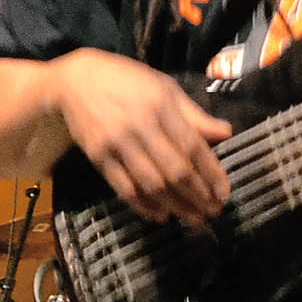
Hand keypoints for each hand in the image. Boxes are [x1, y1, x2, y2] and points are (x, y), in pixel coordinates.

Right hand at [53, 51, 231, 227]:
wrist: (75, 82)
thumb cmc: (127, 82)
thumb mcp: (165, 88)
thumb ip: (195, 115)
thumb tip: (226, 133)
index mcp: (161, 106)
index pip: (192, 146)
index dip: (211, 173)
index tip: (224, 193)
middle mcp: (139, 126)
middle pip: (174, 170)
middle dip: (197, 196)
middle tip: (213, 212)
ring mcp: (116, 144)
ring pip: (151, 184)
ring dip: (176, 206)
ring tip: (194, 219)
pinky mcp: (98, 157)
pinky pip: (124, 188)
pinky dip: (144, 206)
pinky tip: (160, 216)